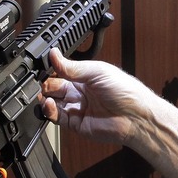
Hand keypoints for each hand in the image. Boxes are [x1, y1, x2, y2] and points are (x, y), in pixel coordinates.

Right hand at [39, 49, 155, 145]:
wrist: (136, 117)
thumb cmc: (126, 91)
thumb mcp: (97, 71)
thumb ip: (72, 66)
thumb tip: (54, 54)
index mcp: (84, 76)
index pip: (60, 71)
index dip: (50, 70)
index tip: (42, 67)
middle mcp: (79, 92)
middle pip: (53, 87)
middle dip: (44, 84)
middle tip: (41, 83)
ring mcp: (77, 108)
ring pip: (52, 103)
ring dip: (44, 98)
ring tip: (45, 94)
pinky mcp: (76, 123)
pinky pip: (57, 117)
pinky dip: (49, 111)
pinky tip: (50, 104)